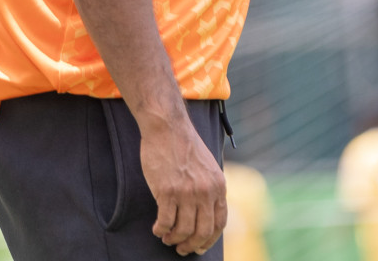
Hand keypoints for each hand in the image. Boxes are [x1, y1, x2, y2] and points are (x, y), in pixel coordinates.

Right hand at [142, 117, 226, 255]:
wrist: (168, 128)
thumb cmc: (185, 146)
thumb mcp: (208, 167)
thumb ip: (210, 188)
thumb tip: (207, 213)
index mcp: (218, 186)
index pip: (219, 222)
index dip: (210, 239)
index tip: (200, 246)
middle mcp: (206, 191)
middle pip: (202, 231)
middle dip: (192, 245)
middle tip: (181, 249)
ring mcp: (187, 192)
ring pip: (183, 230)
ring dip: (174, 239)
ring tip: (167, 238)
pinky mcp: (168, 191)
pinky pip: (165, 222)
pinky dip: (161, 230)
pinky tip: (157, 228)